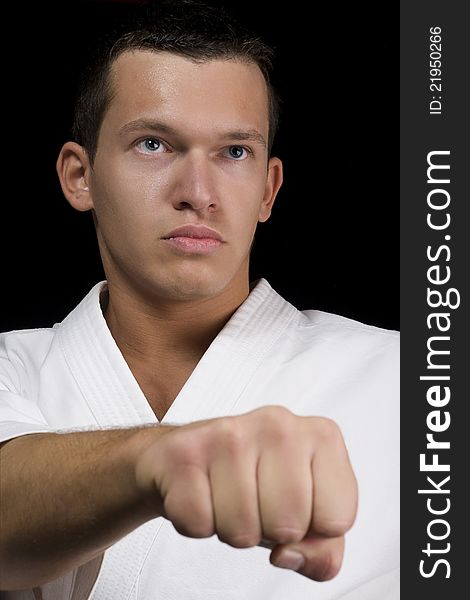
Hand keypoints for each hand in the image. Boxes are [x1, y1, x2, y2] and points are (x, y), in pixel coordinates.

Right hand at [135, 405, 356, 580]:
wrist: (191, 458)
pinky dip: (197, 524)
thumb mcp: (307, 515)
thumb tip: (290, 555)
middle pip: (289, 524)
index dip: (312, 531)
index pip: (336, 520)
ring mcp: (229, 432)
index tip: (295, 509)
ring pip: (241, 529)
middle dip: (269, 533)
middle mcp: (279, 424)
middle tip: (257, 505)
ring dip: (231, 530)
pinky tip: (202, 494)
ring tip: (228, 499)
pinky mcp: (185, 450)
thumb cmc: (256, 483)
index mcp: (320, 436)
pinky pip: (198, 522)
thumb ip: (323, 550)